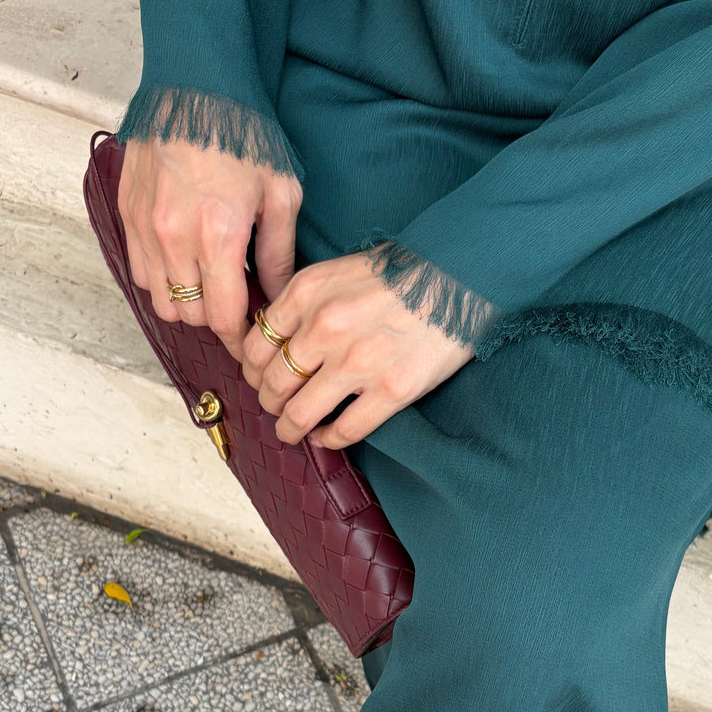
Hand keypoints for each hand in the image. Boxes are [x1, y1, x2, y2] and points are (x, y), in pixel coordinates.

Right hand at [118, 136, 302, 359]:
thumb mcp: (281, 194)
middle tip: (237, 307)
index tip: (252, 339)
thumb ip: (279, 255)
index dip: (239, 338)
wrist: (197, 85)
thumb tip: (276, 298)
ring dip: (187, 303)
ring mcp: (145, 226)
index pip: (222, 317)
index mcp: (218, 236)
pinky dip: (162, 280)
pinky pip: (140, 272)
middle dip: (216, 320)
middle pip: (191, 315)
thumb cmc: (245, 136)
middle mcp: (175, 237)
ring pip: (161, 301)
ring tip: (210, 286)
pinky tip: (185, 264)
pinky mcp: (128, 214)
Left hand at [241, 250, 485, 448]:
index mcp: (307, 294)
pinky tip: (327, 436)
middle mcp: (325, 328)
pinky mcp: (390, 391)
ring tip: (292, 432)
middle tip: (275, 409)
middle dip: (267, 403)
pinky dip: (328, 439)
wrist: (460, 277)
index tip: (258, 380)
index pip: (254, 346)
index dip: (251, 371)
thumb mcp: (338, 271)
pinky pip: (344, 431)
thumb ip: (303, 301)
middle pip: (272, 384)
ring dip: (289, 429)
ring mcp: (358, 363)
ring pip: (300, 414)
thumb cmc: (401, 273)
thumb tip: (275, 338)